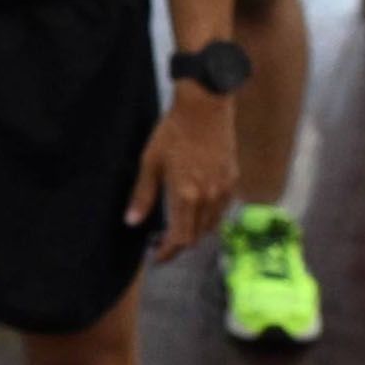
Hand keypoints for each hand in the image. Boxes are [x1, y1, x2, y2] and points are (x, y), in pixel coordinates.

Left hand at [127, 94, 234, 261]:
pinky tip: (197, 210)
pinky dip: (209, 217)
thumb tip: (132, 222)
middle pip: (196, 236)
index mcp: (185, 195)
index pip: (179, 238)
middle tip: (163, 244)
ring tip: (179, 228)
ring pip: (211, 225)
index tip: (157, 256)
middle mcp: (208, 198)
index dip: (168, 252)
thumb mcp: (150, 162)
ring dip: (195, 232)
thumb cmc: (172, 132)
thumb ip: (143, 195)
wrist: (205, 107)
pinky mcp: (233, 180)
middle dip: (179, 244)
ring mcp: (224, 190)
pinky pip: (222, 210)